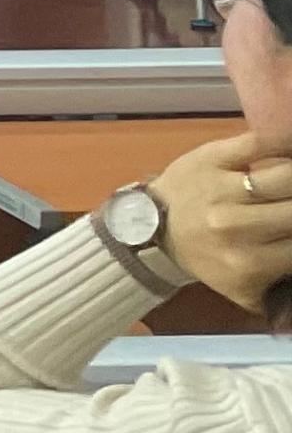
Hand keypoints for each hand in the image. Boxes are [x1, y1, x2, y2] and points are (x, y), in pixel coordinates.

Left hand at [152, 136, 291, 304]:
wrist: (154, 228)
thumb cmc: (207, 258)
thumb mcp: (245, 290)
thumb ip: (281, 290)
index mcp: (249, 262)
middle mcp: (235, 225)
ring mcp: (222, 188)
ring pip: (286, 176)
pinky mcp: (211, 156)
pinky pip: (258, 142)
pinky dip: (284, 143)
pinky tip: (291, 148)